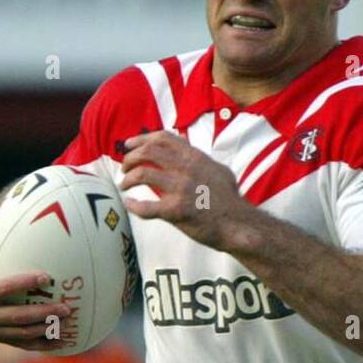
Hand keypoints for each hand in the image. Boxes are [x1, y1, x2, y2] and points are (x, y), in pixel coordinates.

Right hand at [0, 203, 73, 350]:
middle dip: (43, 314)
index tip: (46, 278)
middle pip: (16, 317)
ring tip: (68, 324)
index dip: (24, 284)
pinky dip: (40, 344)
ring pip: (20, 334)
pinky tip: (60, 343)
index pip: (3, 289)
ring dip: (45, 330)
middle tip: (66, 307)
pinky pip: (19, 344)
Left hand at [119, 130, 245, 246]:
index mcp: (195, 157)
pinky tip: (129, 204)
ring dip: (128, 178)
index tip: (129, 144)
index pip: (162, 138)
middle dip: (130, 158)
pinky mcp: (176, 211)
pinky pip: (146, 207)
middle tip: (124, 167)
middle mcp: (186, 168)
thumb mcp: (218, 169)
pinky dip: (134, 205)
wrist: (238, 224)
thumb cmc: (229, 200)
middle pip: (148, 152)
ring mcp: (180, 189)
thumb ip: (198, 158)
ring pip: (143, 174)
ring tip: (124, 184)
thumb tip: (185, 146)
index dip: (141, 139)